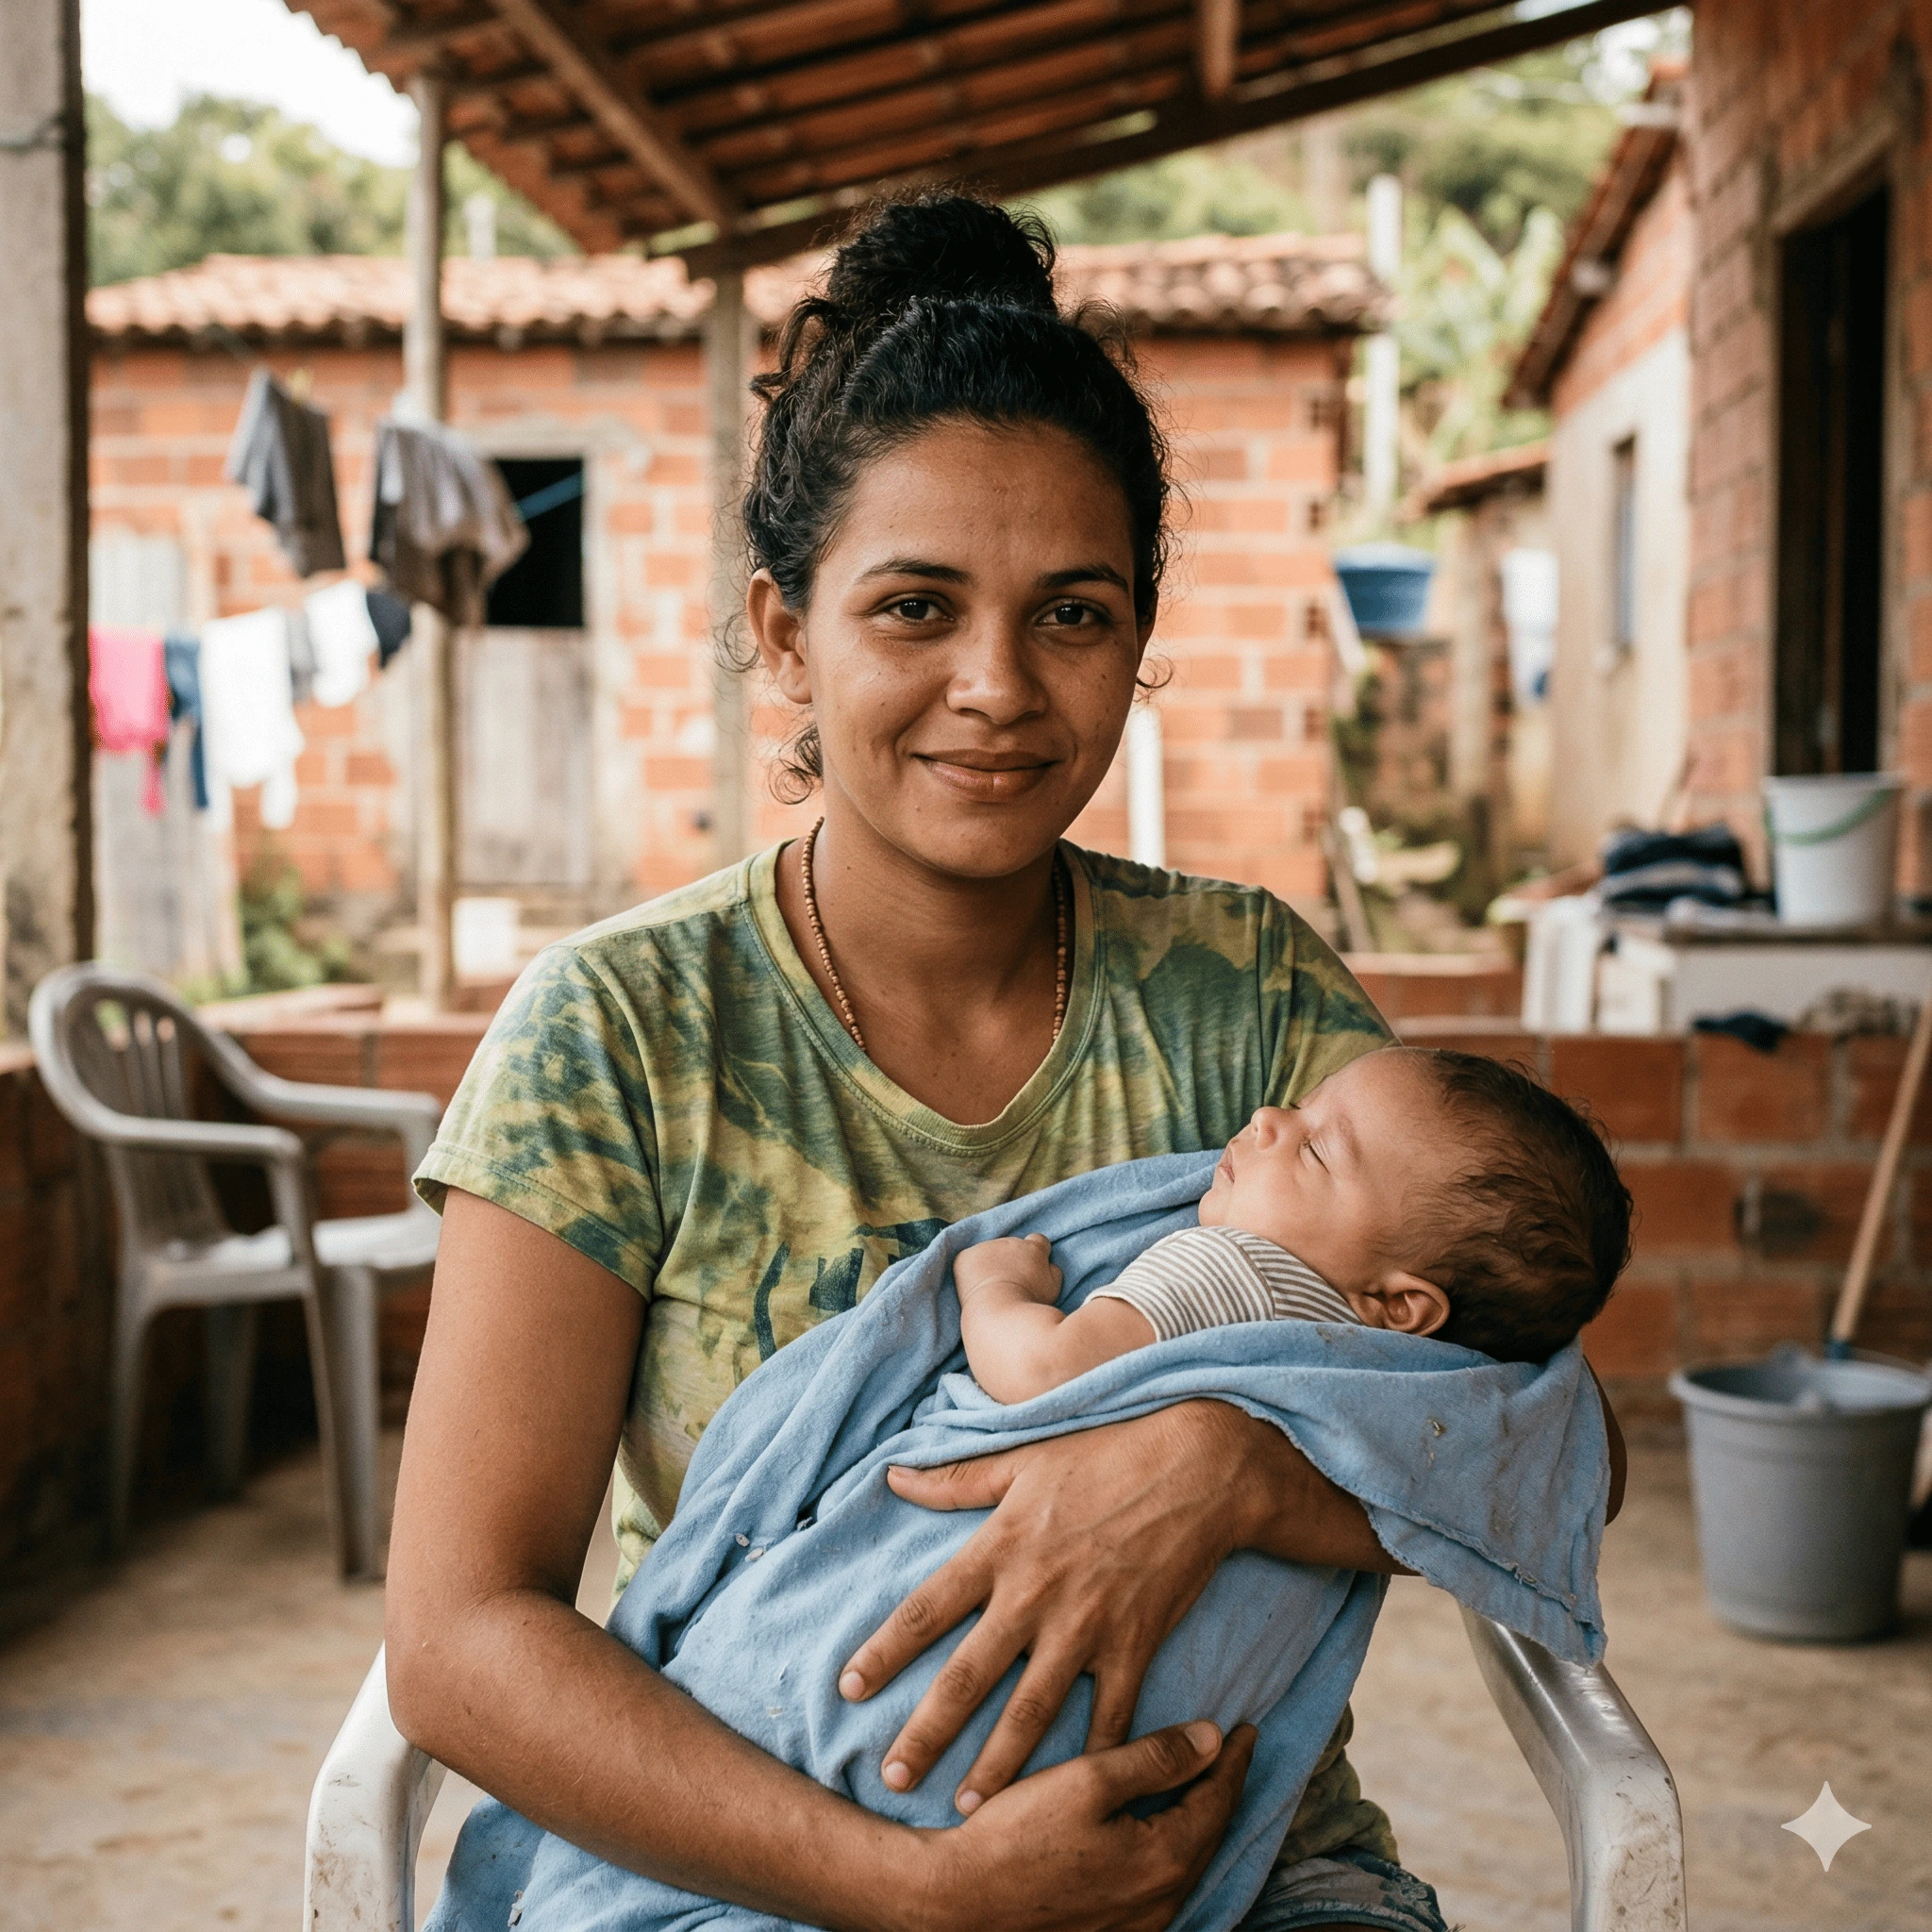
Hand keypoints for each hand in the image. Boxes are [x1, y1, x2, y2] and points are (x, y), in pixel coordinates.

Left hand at [841, 1400, 1263, 1812]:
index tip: (848, 1687)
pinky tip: (1073, 1796)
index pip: (925, 1608)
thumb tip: (892, 1475)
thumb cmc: (1106, 1456)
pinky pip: (1110, 1716)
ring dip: (997, 1763)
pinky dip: (1093, 1759)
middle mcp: (1034, 1595)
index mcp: (1000, 1548)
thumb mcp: (1022, 1458)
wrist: (1198, 1468)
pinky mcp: (1134, 1645)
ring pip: (1031, 1711)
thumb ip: (954, 1479)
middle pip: (967, 1676)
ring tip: (967, 1806)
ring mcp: (1086, 1626)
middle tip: (893, 1778)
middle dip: (926, 1731)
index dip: (883, 1649)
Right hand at [911, 1720, 1256, 1931]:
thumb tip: (1213, 1737)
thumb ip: (1154, 1758)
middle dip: (1221, 1787)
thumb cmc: (1017, 1836)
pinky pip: (1162, 1883)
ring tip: (1202, 1781)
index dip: (1232, 1760)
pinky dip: (1172, 1846)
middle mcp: (1161, 1902)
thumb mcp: (1087, 1780)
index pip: (1216, 1801)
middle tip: (1231, 1750)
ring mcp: (1138, 1926)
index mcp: (1163, 1860)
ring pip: (1186, 1861)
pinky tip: (1160, 1828)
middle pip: (1208, 1834)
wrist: (959, 1902)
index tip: (1245, 1728)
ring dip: (1198, 1817)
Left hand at [954, 1233, 1062, 1308]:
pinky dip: (969, 1271)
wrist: (999, 1310)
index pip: (1038, 1241)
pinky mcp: (965, 1257)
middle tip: (1009, 1284)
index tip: (1031, 1267)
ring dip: (990, 1265)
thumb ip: (1053, 1271)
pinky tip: (973, 1289)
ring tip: (991, 1290)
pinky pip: (967, 1260)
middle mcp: (1010, 1242)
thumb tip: (1049, 1265)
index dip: (1035, 1253)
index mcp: (1033, 1248)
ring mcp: (986, 1247)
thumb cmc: (1030, 1302)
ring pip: (988, 1253)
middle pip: (1011, 1247)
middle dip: (1010, 1260)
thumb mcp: (1053, 1288)